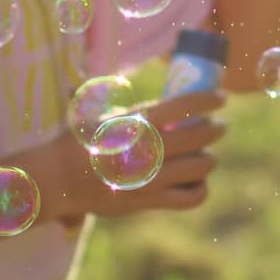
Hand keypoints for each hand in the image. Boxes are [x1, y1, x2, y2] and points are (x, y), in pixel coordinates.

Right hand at [45, 90, 227, 222]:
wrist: (57, 180)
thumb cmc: (75, 141)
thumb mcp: (92, 110)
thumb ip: (110, 93)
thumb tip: (118, 77)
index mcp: (136, 122)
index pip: (185, 105)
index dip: (209, 99)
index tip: (222, 97)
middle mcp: (147, 149)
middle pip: (200, 136)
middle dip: (216, 129)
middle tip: (219, 126)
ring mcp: (150, 178)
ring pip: (200, 167)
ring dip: (208, 158)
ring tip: (207, 154)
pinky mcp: (148, 201)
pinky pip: (190, 198)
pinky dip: (200, 189)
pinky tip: (198, 181)